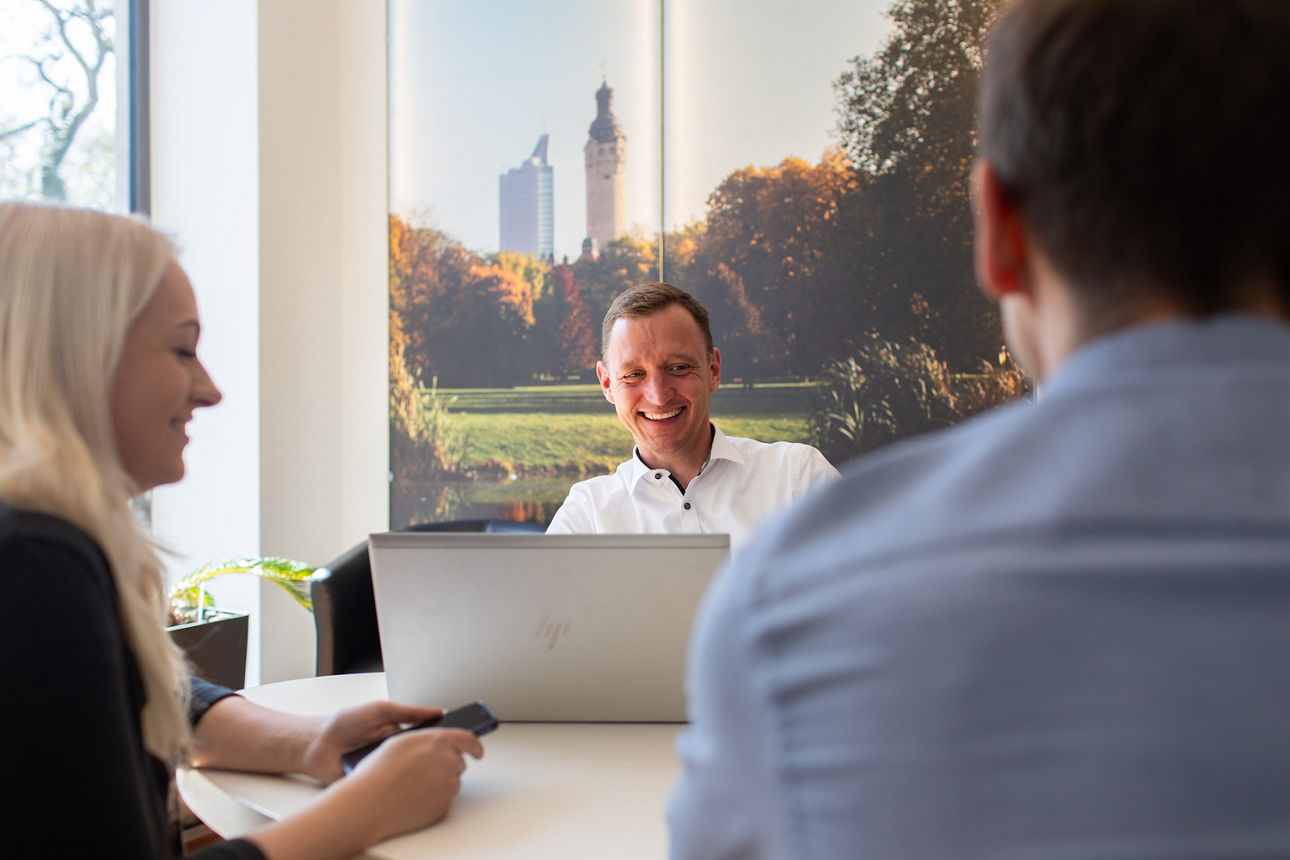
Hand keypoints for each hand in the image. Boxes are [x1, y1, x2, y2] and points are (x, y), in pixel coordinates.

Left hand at [301, 701, 442, 784]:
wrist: (315, 744)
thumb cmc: (343, 723)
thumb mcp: (380, 709)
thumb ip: (408, 711)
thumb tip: (437, 712)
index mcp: (399, 733)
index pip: (428, 739)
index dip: (442, 741)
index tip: (458, 741)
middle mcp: (395, 753)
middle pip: (422, 759)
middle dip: (431, 759)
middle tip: (443, 757)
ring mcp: (385, 769)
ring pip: (408, 775)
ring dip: (412, 773)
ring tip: (418, 769)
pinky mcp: (375, 784)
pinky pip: (390, 787)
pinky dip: (394, 786)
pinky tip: (398, 782)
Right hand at [344, 727, 484, 843]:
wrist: (369, 804)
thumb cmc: (377, 773)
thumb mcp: (400, 742)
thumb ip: (425, 740)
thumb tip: (434, 742)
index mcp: (438, 741)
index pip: (468, 739)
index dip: (475, 745)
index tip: (478, 750)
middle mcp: (447, 760)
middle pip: (458, 762)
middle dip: (446, 766)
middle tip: (422, 772)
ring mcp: (447, 784)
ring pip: (452, 782)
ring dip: (439, 783)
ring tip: (412, 786)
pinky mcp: (444, 805)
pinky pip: (444, 800)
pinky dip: (434, 799)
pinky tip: (414, 798)